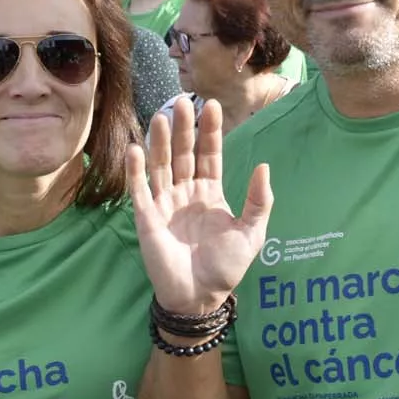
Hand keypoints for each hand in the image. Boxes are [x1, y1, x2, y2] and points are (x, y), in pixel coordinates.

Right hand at [128, 98, 272, 315]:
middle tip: (182, 101)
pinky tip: (135, 149)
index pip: (209, 155)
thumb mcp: (252, 233)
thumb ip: (259, 201)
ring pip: (161, 166)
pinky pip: (139, 190)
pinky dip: (136, 170)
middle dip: (184, 128)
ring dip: (159, 142)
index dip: (210, 132)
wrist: (200, 297)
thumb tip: (263, 166)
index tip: (212, 105)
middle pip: (184, 154)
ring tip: (161, 116)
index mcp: (210, 193)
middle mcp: (186, 192)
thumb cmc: (226, 267)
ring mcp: (165, 203)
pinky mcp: (147, 217)